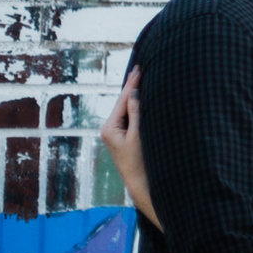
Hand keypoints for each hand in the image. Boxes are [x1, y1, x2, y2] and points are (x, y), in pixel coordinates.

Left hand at [99, 67, 157, 227]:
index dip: (132, 83)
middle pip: (123, 103)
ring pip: (127, 109)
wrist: (141, 185)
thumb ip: (136, 113)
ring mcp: (116, 133)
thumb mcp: (139, 135)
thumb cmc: (140, 162)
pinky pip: (131, 117)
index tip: (139, 68)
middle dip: (133, 87)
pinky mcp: (123, 137)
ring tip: (143, 78)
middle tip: (141, 67)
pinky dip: (137, 106)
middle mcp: (109, 129)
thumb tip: (135, 93)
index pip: (123, 100)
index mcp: (109, 128)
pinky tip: (143, 97)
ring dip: (136, 96)